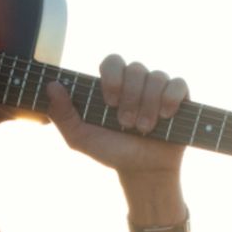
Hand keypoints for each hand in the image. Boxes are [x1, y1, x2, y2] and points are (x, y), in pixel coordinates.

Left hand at [46, 54, 189, 184]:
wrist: (142, 170)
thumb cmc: (111, 151)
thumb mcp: (80, 138)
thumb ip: (62, 114)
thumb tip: (52, 86)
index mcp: (113, 84)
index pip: (112, 61)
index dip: (112, 77)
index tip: (109, 101)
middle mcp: (136, 81)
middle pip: (136, 68)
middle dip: (131, 98)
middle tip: (126, 124)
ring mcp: (158, 87)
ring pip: (156, 77)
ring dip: (148, 105)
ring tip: (143, 128)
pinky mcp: (179, 97)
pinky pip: (178, 84)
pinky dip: (170, 99)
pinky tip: (165, 116)